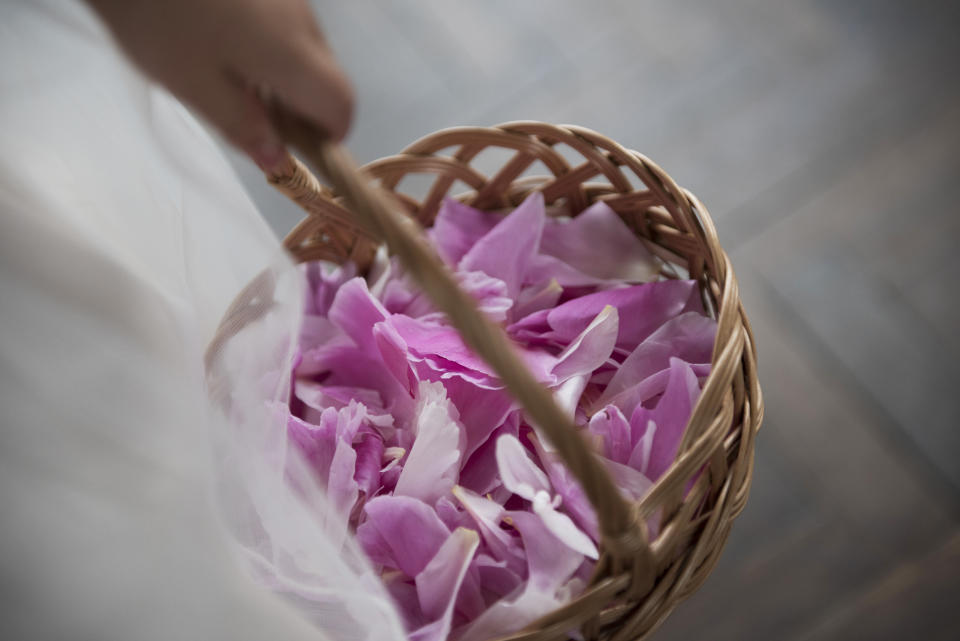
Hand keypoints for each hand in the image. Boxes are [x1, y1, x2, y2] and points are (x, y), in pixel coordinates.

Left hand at [86, 0, 353, 170]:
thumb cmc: (159, 17)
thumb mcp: (192, 85)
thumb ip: (241, 127)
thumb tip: (277, 161)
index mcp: (292, 54)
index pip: (342, 105)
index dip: (327, 136)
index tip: (289, 145)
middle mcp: (304, 21)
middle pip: (327, 77)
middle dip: (301, 108)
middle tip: (247, 117)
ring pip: (307, 50)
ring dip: (283, 77)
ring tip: (225, 77)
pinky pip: (286, 24)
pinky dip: (270, 48)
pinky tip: (220, 41)